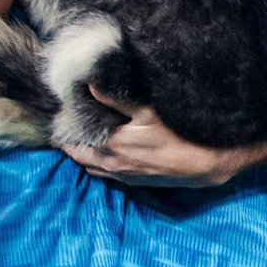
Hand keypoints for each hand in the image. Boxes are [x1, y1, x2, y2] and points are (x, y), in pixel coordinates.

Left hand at [62, 88, 250, 187]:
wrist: (205, 164)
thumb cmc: (178, 135)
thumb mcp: (148, 113)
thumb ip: (118, 99)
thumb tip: (91, 86)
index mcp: (111, 147)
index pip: (75, 143)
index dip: (66, 131)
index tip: (61, 118)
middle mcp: (113, 165)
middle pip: (80, 156)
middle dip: (71, 144)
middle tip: (68, 128)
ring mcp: (123, 176)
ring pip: (92, 168)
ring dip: (85, 155)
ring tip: (82, 139)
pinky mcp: (135, 181)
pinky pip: (107, 175)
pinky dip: (99, 164)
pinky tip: (104, 153)